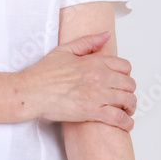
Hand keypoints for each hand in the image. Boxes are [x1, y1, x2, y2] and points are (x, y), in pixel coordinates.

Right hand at [17, 31, 136, 130]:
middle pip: (130, 84)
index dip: (125, 74)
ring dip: (130, 107)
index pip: (124, 66)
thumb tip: (105, 35)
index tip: (120, 81)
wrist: (30, 92)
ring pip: (128, 101)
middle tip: (122, 97)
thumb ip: (87, 42)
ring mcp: (97, 95)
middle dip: (128, 91)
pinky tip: (124, 123)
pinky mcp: (92, 112)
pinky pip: (119, 119)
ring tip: (124, 110)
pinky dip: (126, 123)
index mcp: (93, 62)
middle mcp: (99, 77)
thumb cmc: (43, 73)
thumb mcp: (63, 50)